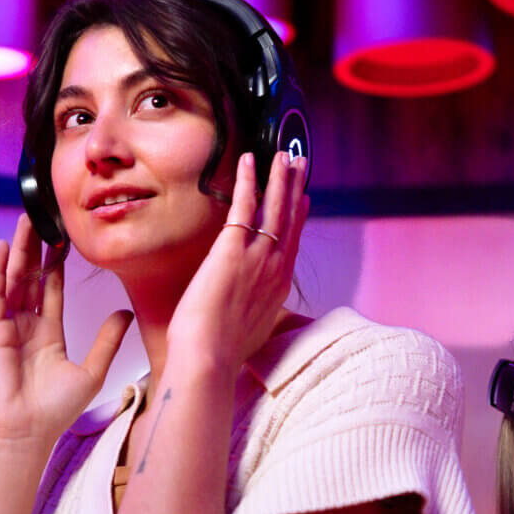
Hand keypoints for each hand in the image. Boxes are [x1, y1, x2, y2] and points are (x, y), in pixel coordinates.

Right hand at [0, 212, 134, 450]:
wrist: (27, 433)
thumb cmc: (56, 411)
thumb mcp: (92, 371)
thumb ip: (107, 341)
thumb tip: (126, 313)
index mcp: (49, 334)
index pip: (52, 290)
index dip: (57, 264)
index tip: (63, 240)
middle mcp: (28, 327)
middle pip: (31, 278)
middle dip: (37, 249)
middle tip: (42, 218)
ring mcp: (9, 328)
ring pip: (15, 280)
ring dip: (20, 251)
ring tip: (26, 221)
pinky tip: (4, 248)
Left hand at [169, 149, 308, 377]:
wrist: (209, 357)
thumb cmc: (219, 352)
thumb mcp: (247, 330)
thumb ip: (251, 312)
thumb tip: (244, 311)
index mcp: (277, 287)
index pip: (292, 243)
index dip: (298, 217)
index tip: (304, 199)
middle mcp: (275, 268)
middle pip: (291, 219)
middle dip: (296, 188)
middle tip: (301, 165)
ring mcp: (258, 256)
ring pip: (275, 207)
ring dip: (281, 178)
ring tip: (285, 155)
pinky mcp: (234, 248)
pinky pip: (246, 205)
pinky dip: (249, 180)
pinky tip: (250, 161)